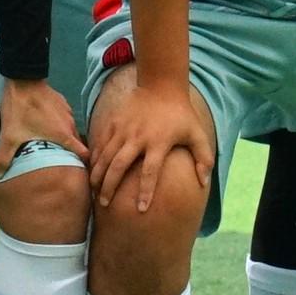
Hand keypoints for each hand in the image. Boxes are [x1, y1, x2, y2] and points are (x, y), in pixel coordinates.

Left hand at [0, 78, 79, 167]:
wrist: (22, 79)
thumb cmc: (20, 110)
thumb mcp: (9, 136)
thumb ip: (4, 157)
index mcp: (63, 135)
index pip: (84, 154)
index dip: (83, 164)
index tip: (78, 172)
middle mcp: (70, 124)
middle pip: (76, 144)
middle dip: (70, 154)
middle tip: (59, 163)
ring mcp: (67, 111)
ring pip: (70, 131)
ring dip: (64, 138)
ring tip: (51, 145)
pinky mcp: (62, 102)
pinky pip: (64, 119)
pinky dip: (59, 125)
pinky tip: (45, 126)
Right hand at [85, 71, 214, 207]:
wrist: (161, 84)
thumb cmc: (181, 114)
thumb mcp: (197, 134)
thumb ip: (204, 159)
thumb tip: (203, 183)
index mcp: (159, 143)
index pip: (150, 172)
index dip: (145, 192)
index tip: (140, 210)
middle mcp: (138, 137)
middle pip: (119, 166)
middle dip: (110, 187)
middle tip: (105, 204)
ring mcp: (123, 129)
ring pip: (105, 156)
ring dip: (98, 175)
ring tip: (94, 192)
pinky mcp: (114, 122)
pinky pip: (101, 143)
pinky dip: (94, 158)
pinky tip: (91, 170)